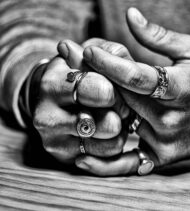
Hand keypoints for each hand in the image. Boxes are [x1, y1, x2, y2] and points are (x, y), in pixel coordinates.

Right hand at [31, 40, 128, 162]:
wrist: (53, 97)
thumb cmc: (79, 73)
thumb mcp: (90, 55)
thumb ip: (106, 51)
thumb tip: (101, 53)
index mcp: (52, 83)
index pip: (102, 91)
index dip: (119, 91)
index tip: (117, 88)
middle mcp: (46, 115)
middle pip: (109, 123)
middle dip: (122, 112)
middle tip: (119, 105)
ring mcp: (54, 141)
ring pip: (111, 143)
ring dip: (121, 130)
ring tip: (113, 116)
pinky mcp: (64, 158)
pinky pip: (107, 158)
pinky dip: (115, 144)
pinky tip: (107, 132)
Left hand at [75, 8, 189, 175]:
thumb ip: (158, 36)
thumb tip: (129, 15)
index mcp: (180, 88)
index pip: (137, 78)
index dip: (108, 64)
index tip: (88, 52)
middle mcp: (170, 119)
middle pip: (121, 100)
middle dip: (95, 81)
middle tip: (72, 66)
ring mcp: (165, 142)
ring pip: (118, 124)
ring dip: (95, 109)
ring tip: (77, 95)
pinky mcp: (162, 158)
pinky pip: (127, 163)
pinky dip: (104, 165)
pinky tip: (82, 159)